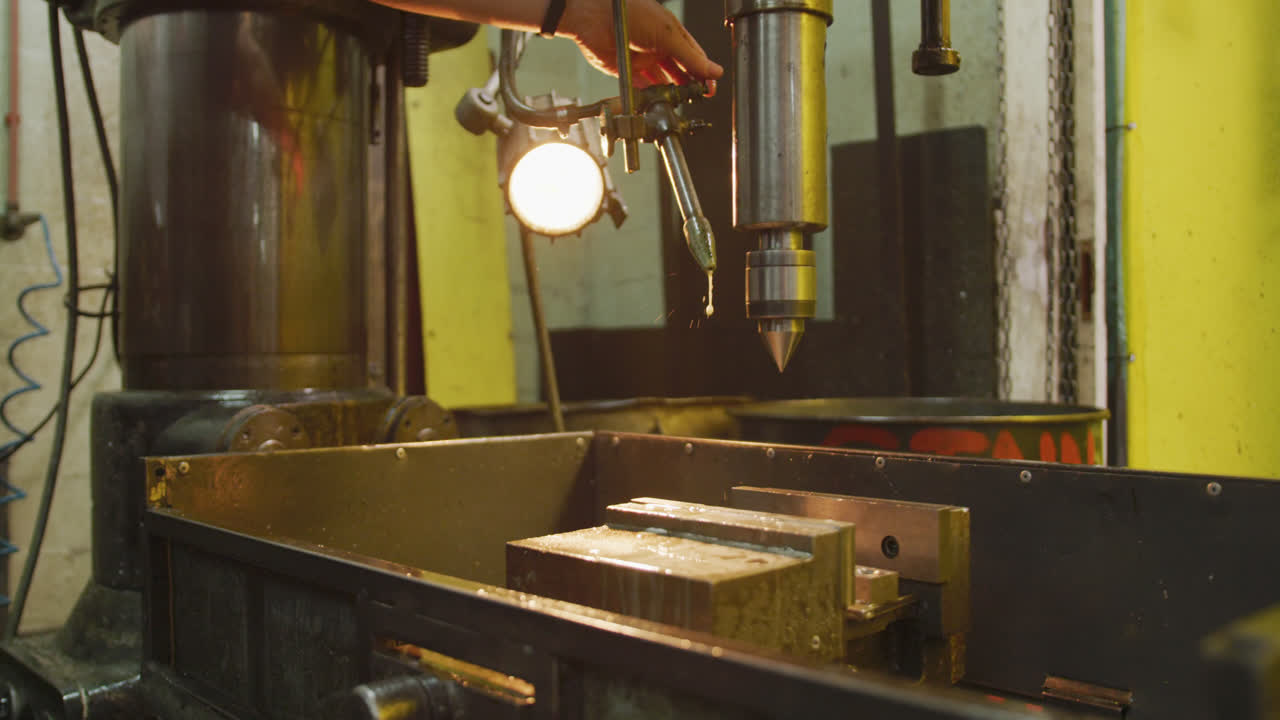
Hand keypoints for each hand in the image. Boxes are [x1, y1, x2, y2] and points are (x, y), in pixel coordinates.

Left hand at [560, 0, 723, 91]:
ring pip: (661, 81)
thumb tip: (714, 70)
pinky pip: (640, 87)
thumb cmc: (631, 13)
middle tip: (696, 98)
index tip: (710, 89)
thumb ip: (691, 57)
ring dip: (669, 92)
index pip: (694, 58)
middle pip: (679, 72)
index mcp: (672, 35)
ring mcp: (642, 59)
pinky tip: (656, 99)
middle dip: (689, 85)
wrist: (596, 17)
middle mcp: (658, 47)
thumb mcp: (669, 35)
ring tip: (677, 101)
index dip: (704, 73)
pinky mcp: (626, 70)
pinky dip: (648, 94)